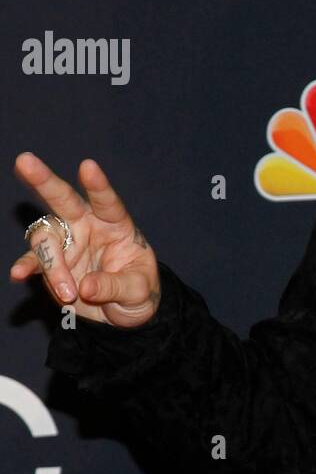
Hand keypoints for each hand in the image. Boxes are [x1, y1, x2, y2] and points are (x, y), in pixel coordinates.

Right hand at [10, 152, 160, 327]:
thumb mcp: (138, 291)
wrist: (121, 312)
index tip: (87, 166)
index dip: (97, 185)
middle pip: (63, 199)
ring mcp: (66, 244)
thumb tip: (85, 287)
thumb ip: (115, 286)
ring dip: (53, 264)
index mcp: (116, 224)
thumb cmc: (138, 292)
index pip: (107, 201)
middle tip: (24, 161)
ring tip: (68, 293)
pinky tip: (19, 274)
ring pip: (46, 237)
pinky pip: (33, 260)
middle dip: (43, 180)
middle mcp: (87, 227)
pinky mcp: (50, 264)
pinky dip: (25, 266)